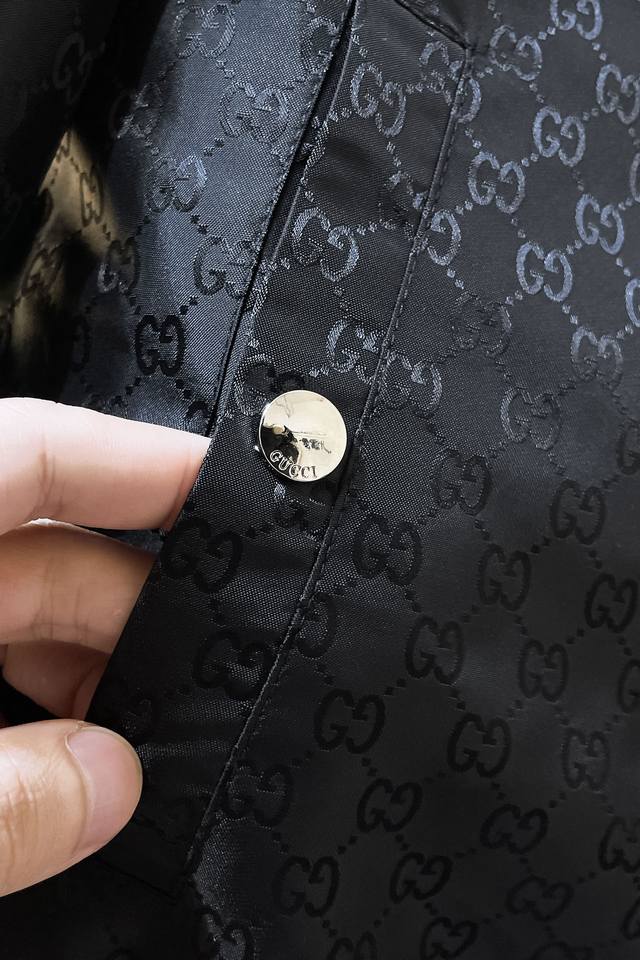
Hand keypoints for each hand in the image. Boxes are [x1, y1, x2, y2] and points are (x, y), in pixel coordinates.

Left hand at [0, 397, 209, 895]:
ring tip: (152, 752)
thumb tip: (113, 785)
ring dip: (90, 682)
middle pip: (43, 554)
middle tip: (216, 677)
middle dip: (137, 614)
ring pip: (17, 626)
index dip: (137, 461)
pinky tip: (79, 774)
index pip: (28, 453)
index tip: (235, 491)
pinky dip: (33, 721)